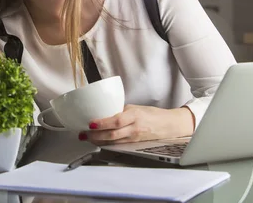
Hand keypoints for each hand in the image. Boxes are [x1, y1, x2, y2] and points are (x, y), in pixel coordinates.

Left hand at [80, 104, 194, 144]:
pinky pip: (118, 144)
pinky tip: (99, 142)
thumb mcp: (136, 108)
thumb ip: (121, 110)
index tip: (91, 123)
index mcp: (134, 115)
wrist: (169, 125)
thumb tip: (105, 112)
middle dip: (95, 135)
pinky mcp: (133, 144)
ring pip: (113, 141)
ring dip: (98, 140)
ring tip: (87, 138)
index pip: (116, 120)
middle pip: (112, 134)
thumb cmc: (153, 114)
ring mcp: (134, 138)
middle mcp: (134, 128)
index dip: (102, 123)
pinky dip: (107, 143)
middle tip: (83, 134)